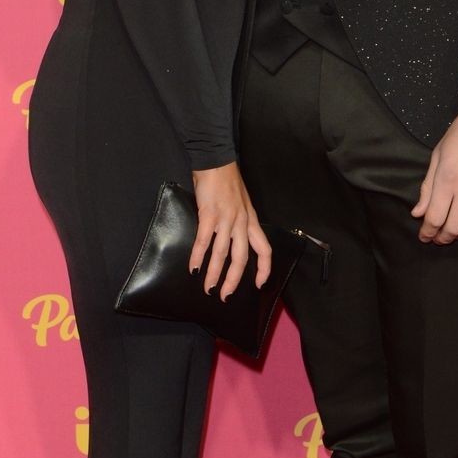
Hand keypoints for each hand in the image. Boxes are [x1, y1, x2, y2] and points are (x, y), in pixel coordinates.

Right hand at [189, 164, 272, 299]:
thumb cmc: (226, 181)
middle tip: (225, 296)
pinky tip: (193, 268)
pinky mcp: (209, 214)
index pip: (264, 249)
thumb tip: (230, 238)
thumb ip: (239, 221)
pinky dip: (198, 256)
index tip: (260, 284)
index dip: (264, 269)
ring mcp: (226, 219)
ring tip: (208, 288)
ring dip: (214, 274)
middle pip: (242, 258)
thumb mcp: (241, 203)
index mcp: (251, 220)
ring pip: (222, 254)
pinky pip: (204, 241)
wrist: (216, 161)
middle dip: (234, 280)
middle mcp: (242, 222)